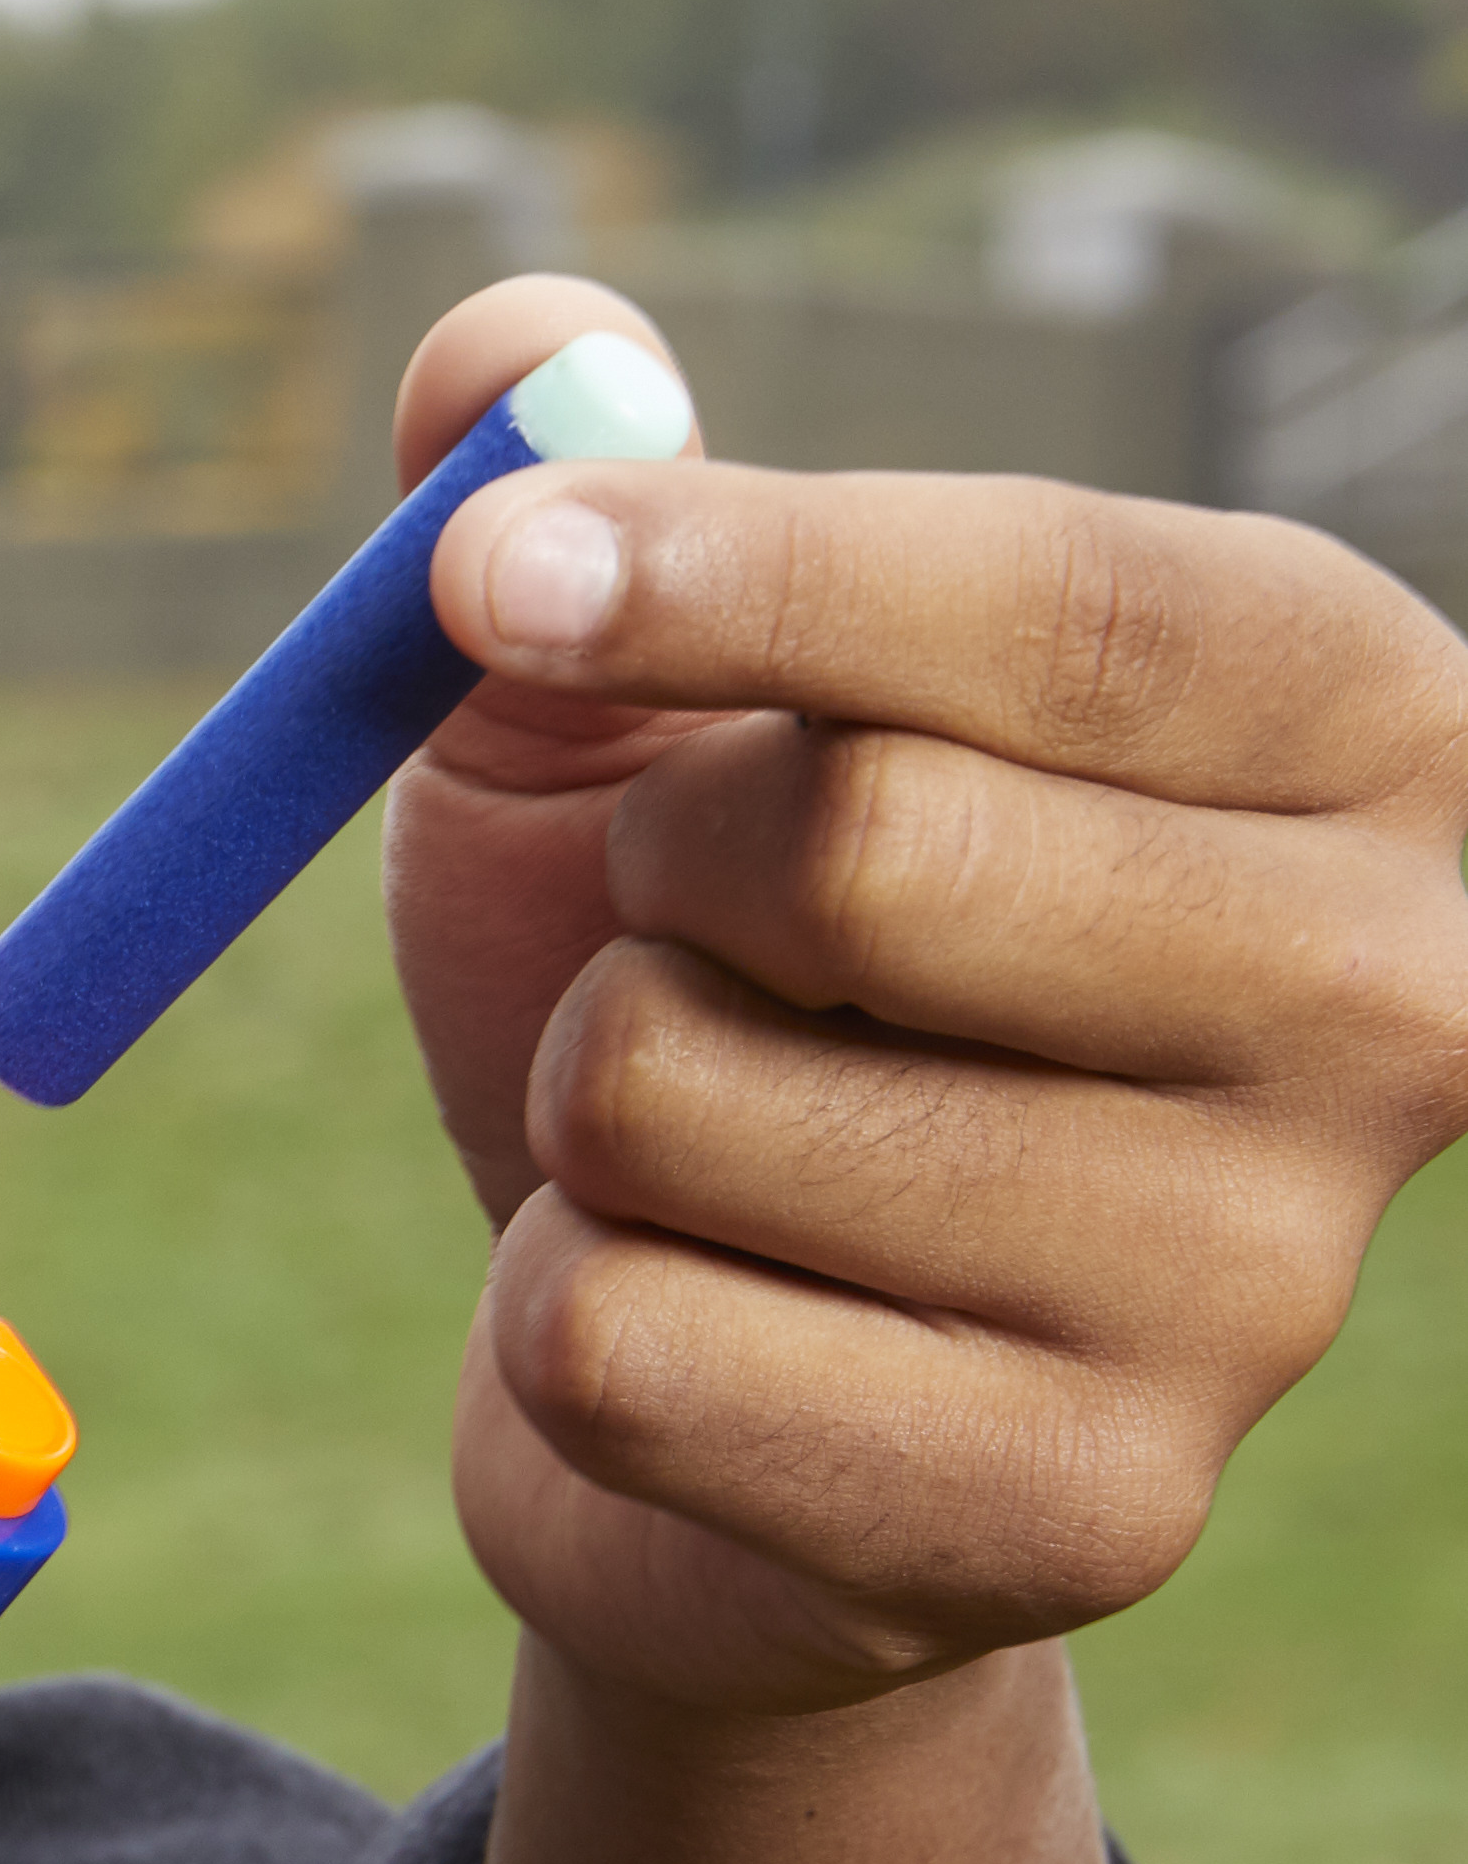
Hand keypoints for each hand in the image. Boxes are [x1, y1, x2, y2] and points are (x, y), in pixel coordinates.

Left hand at [384, 278, 1467, 1863]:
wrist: (708, 1366)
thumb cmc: (714, 980)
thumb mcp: (632, 714)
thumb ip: (581, 490)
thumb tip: (499, 348)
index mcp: (1352, 726)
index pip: (1054, 601)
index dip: (730, 571)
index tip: (486, 576)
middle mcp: (1396, 996)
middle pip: (871, 847)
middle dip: (654, 889)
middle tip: (689, 941)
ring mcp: (1265, 1287)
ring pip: (697, 1108)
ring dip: (599, 1120)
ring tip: (713, 1159)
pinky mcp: (1086, 1516)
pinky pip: (635, 1348)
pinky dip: (570, 1329)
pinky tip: (702, 1336)